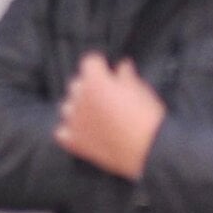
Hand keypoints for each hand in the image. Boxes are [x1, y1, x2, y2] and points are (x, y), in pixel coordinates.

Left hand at [53, 54, 165, 179]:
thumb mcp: (140, 89)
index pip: (90, 62)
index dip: (101, 67)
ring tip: (97, 118)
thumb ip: (126, 75)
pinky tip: (85, 134)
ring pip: (68, 107)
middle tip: (106, 98)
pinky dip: (71, 132)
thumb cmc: (148, 118)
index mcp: (95, 80)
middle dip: (90, 88)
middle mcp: (80, 97)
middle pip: (77, 85)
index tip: (108, 73)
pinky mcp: (74, 141)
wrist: (150, 150)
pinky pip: (62, 132)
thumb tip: (122, 66)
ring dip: (79, 109)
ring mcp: (74, 119)